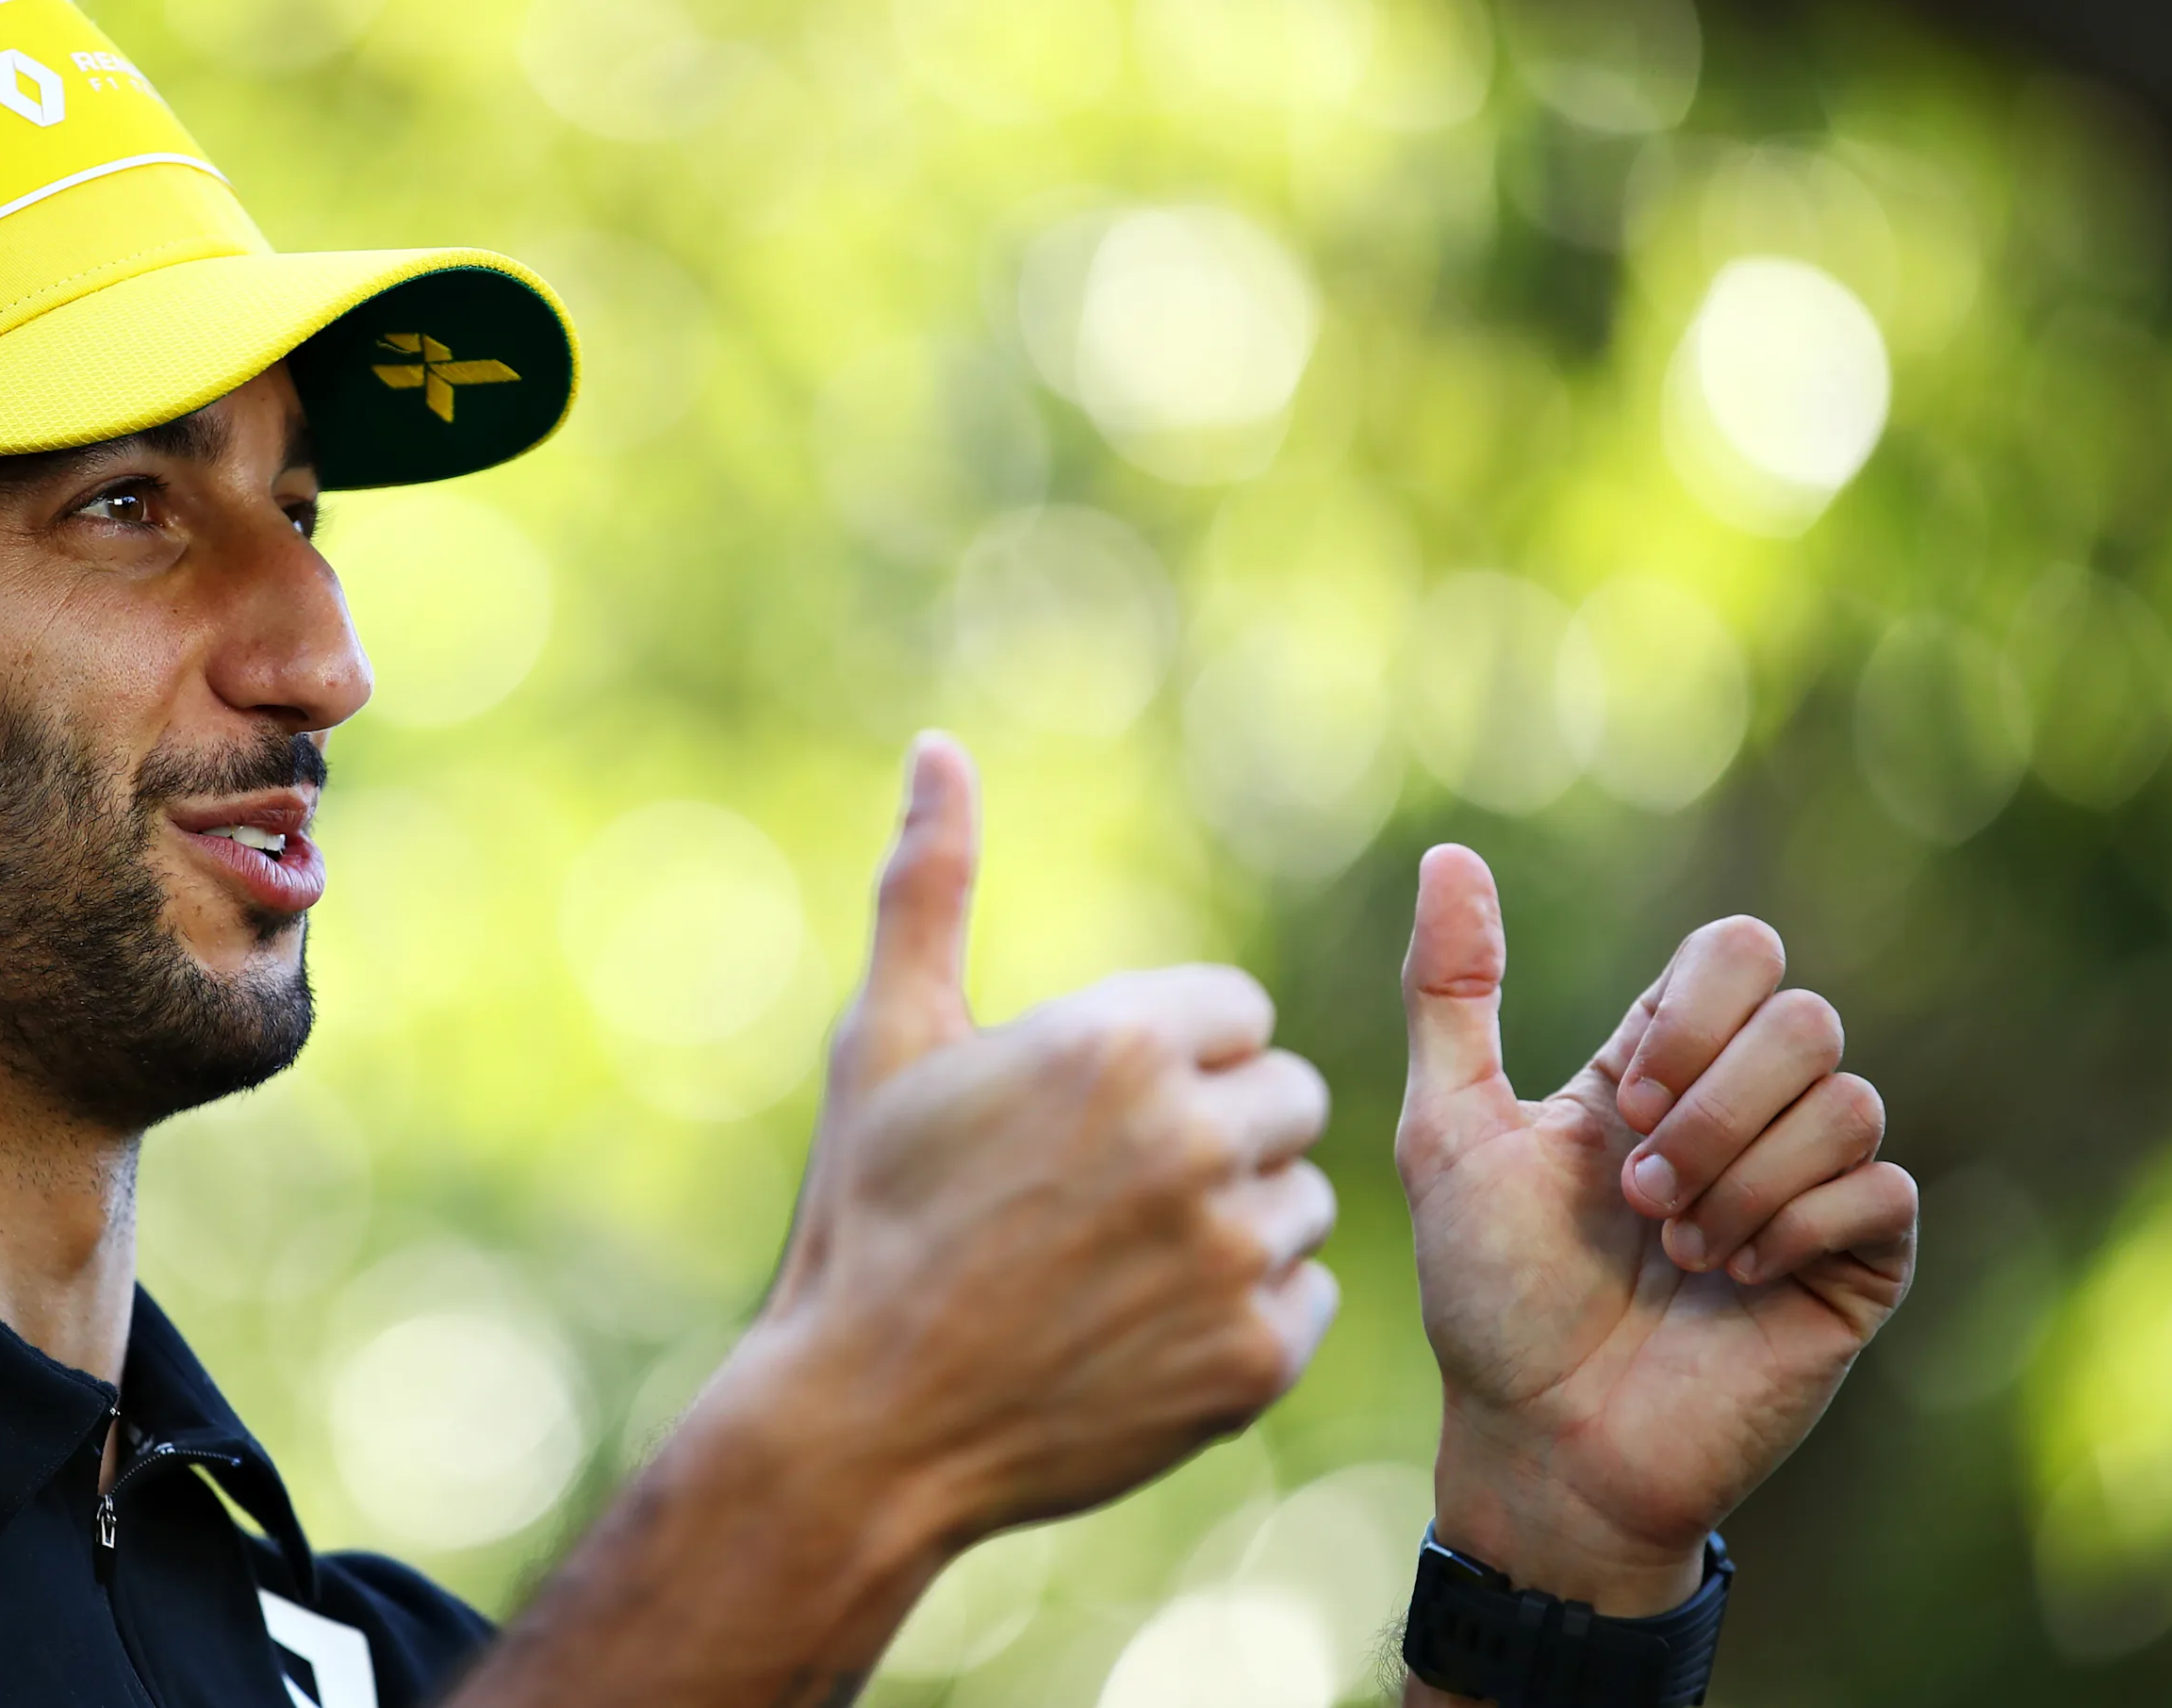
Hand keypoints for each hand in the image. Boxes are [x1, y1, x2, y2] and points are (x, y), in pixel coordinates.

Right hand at [451, 736, 1337, 1707]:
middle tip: (1107, 1195)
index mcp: (1117, 1039)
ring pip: (1300, 1202)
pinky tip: (1145, 1332)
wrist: (865, 1424)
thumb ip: (930, 886)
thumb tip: (936, 747)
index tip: (1091, 1114)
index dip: (1167, 1059)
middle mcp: (1194, 1135)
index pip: (1237, 1012)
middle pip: (1286, 1098)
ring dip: (1232, 1225)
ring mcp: (1232, 1253)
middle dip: (1213, 1132)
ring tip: (1118, 1267)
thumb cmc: (869, 1217)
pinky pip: (1306, 1299)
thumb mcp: (886, 1041)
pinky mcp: (1257, 1358)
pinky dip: (1243, 1316)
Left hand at [1397, 844, 1918, 1626]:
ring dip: (1740, 1180)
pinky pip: (1883, 1190)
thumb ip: (1451, 993)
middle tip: (1639, 1192)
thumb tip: (1447, 852)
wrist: (1542, 1439)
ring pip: (1851, 1101)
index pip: (1739, 952)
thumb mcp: (1445, 1132)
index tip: (1622, 1102)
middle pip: (1806, 1017)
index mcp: (1660, 1067)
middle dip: (1714, 1106)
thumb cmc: (1488, 1295)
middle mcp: (1746, 1112)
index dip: (1692, 1011)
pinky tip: (1732, 1281)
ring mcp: (1808, 1187)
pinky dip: (1794, 1229)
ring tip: (1674, 1251)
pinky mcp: (1856, 1265)